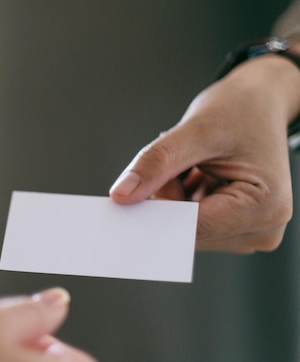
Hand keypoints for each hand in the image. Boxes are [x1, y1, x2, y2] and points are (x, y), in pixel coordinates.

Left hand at [110, 54, 299, 252]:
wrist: (259, 103)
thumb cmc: (241, 110)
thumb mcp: (197, 130)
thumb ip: (157, 163)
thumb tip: (122, 195)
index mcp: (266, 208)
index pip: (193, 227)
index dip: (157, 210)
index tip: (129, 196)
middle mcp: (262, 228)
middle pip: (185, 230)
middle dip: (168, 196)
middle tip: (179, 162)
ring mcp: (246, 232)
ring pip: (180, 227)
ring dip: (173, 195)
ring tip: (193, 164)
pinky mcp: (230, 229)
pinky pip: (185, 222)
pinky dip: (178, 197)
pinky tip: (193, 174)